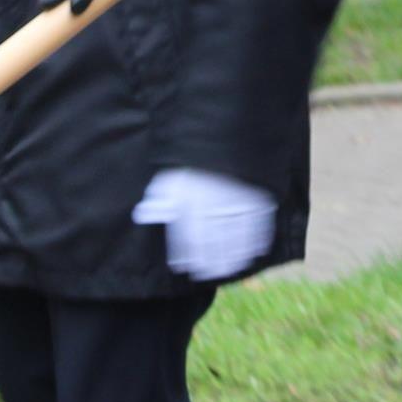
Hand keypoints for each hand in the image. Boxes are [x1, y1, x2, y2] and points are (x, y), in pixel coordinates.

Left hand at [135, 168, 277, 281]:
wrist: (224, 128)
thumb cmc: (192, 157)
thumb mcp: (170, 174)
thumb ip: (159, 196)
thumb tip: (143, 215)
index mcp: (191, 201)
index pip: (190, 238)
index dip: (188, 255)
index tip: (188, 268)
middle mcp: (215, 206)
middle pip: (214, 243)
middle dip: (212, 262)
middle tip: (211, 273)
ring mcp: (238, 202)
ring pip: (236, 238)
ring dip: (234, 256)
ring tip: (231, 268)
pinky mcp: (258, 196)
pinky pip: (258, 225)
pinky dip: (257, 241)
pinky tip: (255, 251)